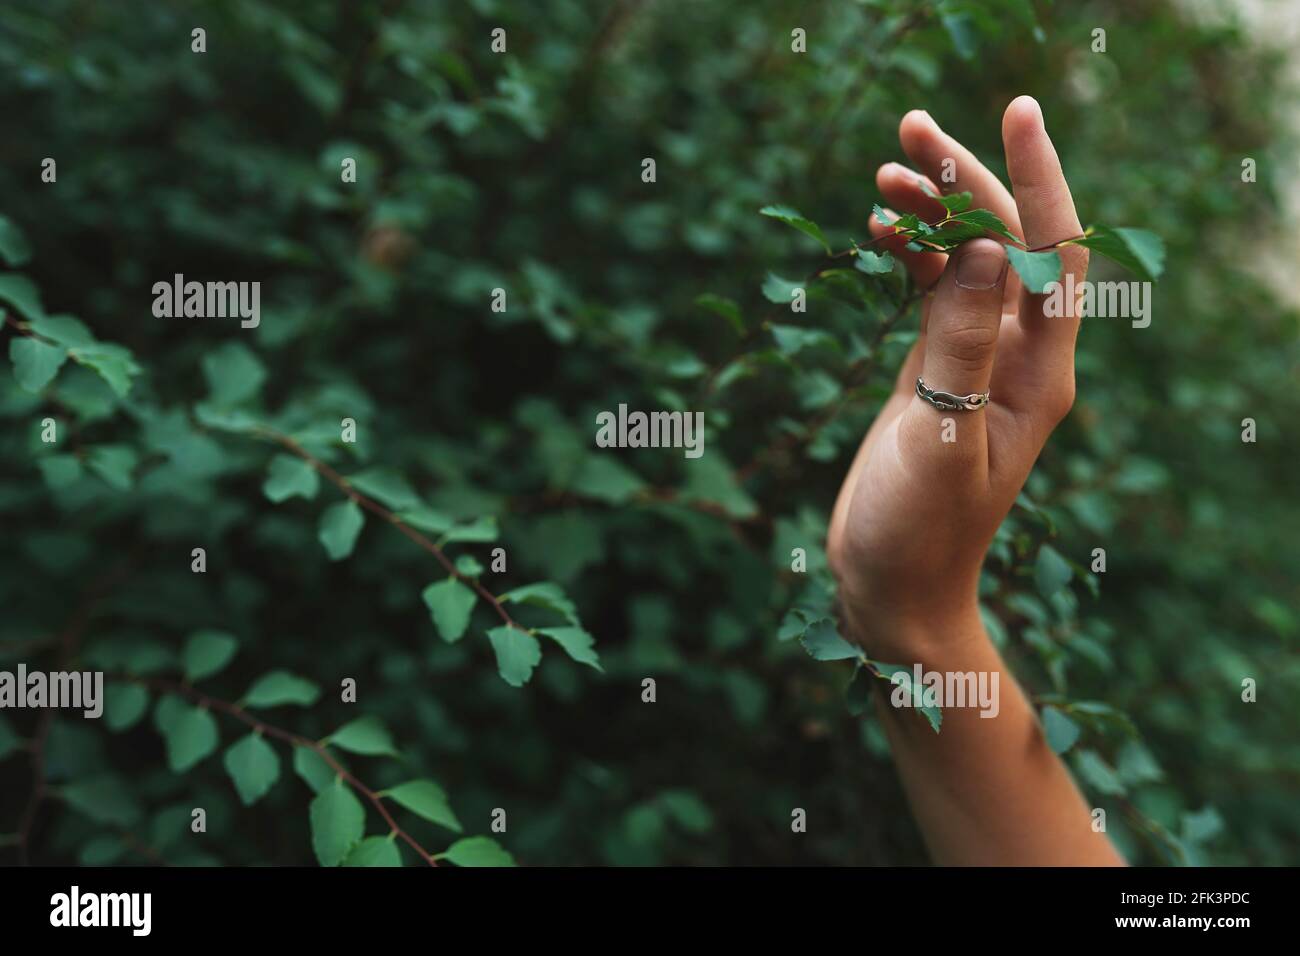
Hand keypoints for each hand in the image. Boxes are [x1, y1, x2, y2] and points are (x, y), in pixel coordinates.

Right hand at [827, 96, 1088, 656]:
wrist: (893, 586)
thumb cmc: (922, 530)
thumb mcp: (943, 438)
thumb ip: (964, 344)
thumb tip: (991, 247)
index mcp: (1039, 370)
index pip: (1056, 252)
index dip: (1039, 180)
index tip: (1015, 115)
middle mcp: (1017, 355)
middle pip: (1007, 241)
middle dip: (965, 180)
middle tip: (910, 128)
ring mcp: (975, 358)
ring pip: (964, 259)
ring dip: (930, 212)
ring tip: (882, 176)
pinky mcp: (935, 369)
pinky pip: (931, 291)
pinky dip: (908, 255)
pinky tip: (877, 230)